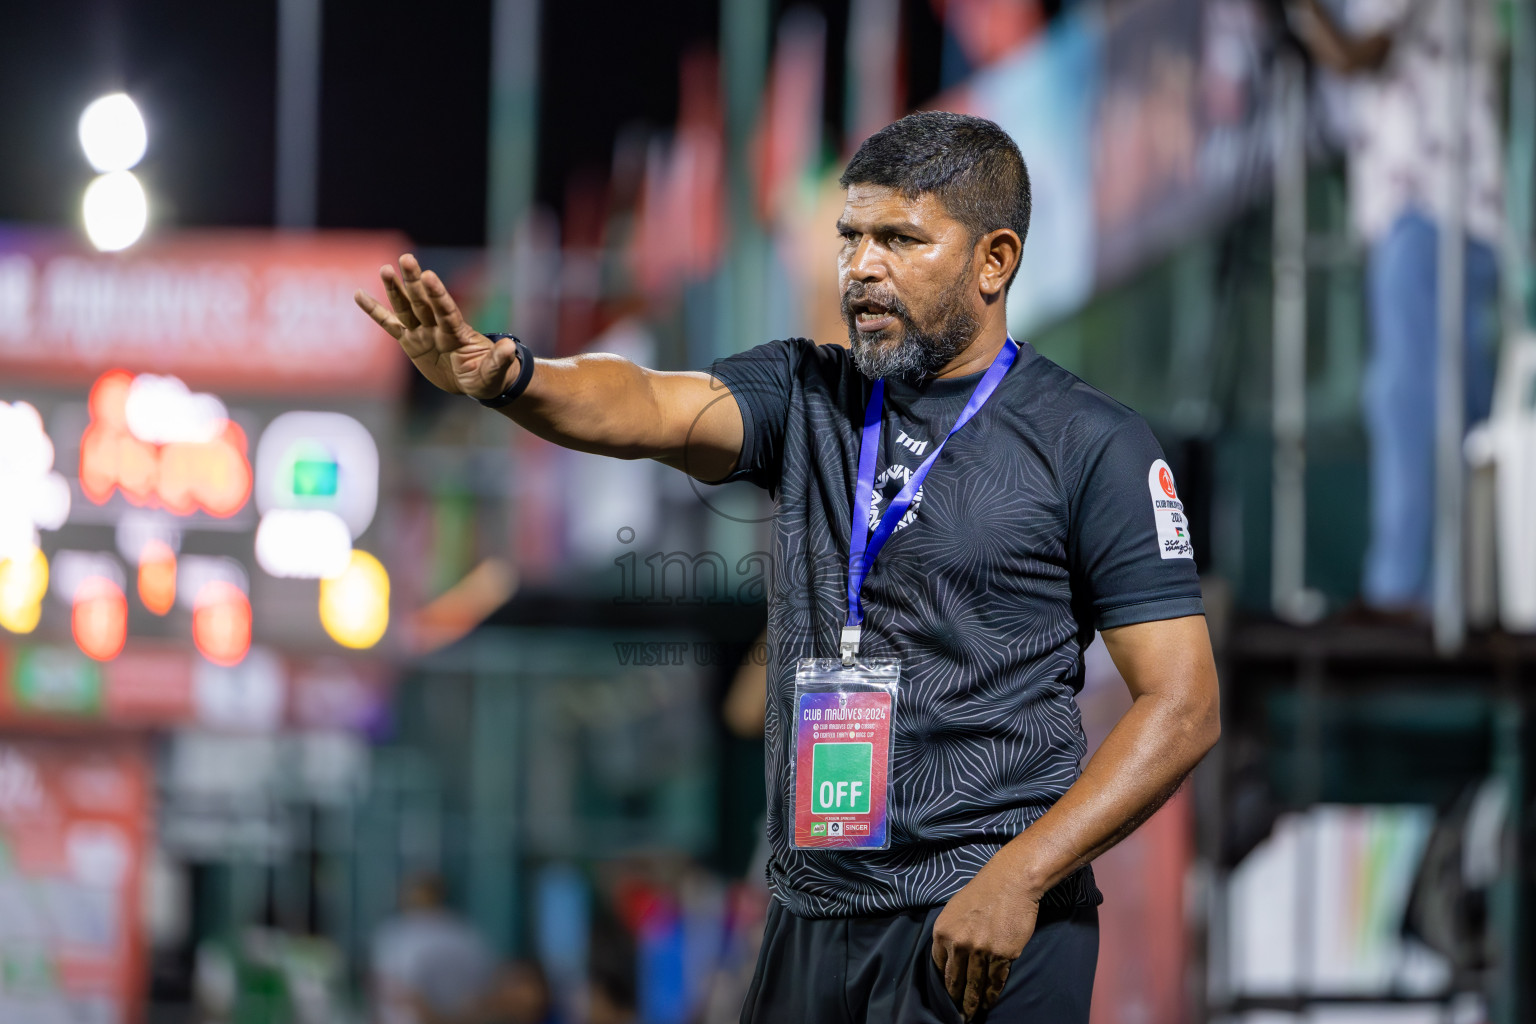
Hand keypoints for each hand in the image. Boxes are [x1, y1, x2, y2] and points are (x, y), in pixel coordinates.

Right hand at [354, 253, 519, 399]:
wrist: (475, 382)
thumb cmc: (489, 377)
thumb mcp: (496, 373)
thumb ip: (500, 360)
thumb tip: (510, 348)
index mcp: (458, 334)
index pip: (445, 311)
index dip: (437, 294)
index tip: (428, 275)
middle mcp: (438, 328)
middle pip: (424, 303)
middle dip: (414, 282)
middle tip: (407, 258)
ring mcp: (423, 333)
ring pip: (406, 308)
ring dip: (395, 290)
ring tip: (385, 269)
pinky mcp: (411, 342)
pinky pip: (390, 325)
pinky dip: (375, 312)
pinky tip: (359, 295)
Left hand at [931, 867, 1041, 1019]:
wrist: (1011, 882)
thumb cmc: (982, 892)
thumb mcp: (953, 910)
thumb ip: (948, 934)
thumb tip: (946, 957)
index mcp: (942, 932)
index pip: (938, 966)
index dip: (943, 983)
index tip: (945, 996)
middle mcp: (959, 944)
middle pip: (954, 980)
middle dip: (954, 999)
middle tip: (955, 1014)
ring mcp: (981, 951)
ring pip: (974, 984)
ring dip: (972, 1002)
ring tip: (970, 1014)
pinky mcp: (1003, 955)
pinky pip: (995, 981)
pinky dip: (991, 994)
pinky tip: (988, 1002)